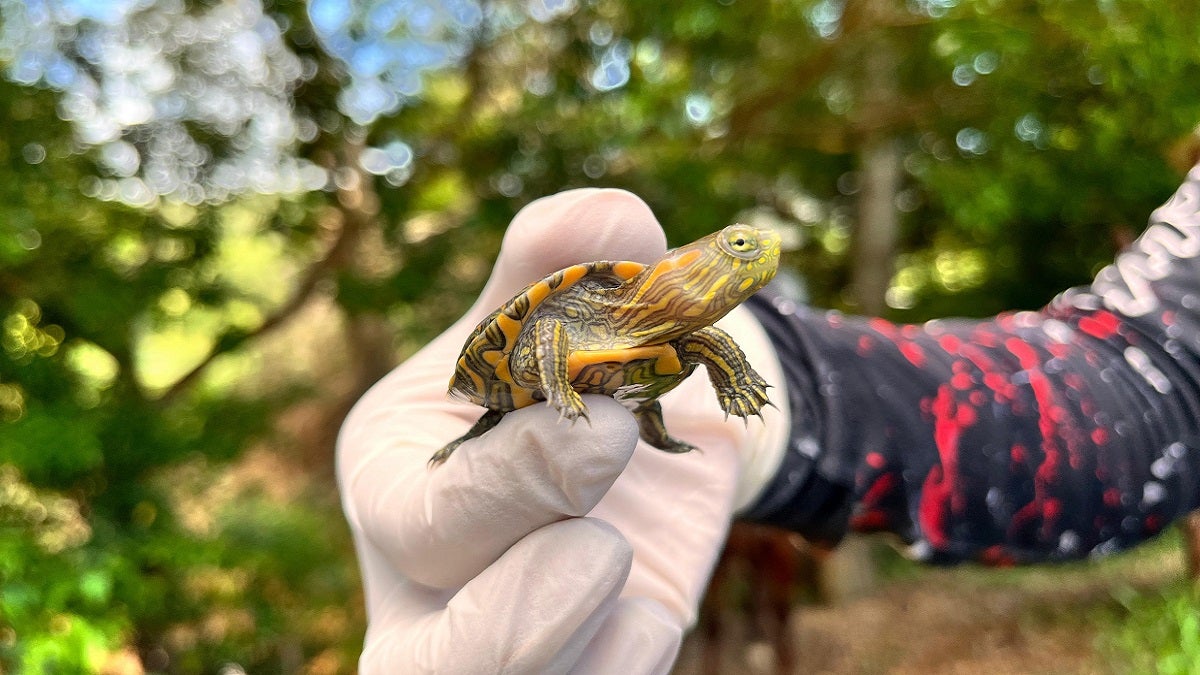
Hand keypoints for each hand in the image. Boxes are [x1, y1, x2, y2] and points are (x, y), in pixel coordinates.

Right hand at [337, 189, 789, 673]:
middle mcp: (430, 585)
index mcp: (397, 483)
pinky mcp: (582, 665)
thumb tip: (609, 218)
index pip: (423, 523)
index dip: (513, 486)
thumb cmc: (565, 366)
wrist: (640, 431)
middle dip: (521, 614)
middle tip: (604, 542)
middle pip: (431, 661)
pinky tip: (650, 607)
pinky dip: (627, 660)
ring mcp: (503, 641)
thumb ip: (559, 262)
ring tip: (628, 573)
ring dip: (576, 651)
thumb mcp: (549, 313)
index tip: (608, 429)